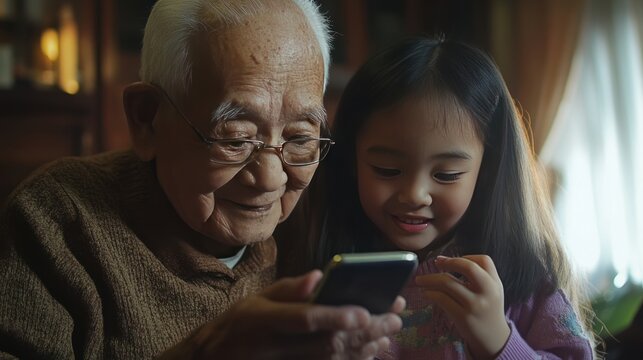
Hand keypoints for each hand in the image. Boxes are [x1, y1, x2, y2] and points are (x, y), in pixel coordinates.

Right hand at [160, 270, 403, 358]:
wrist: (214, 359)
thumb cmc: (240, 323)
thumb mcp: (256, 299)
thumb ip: (289, 289)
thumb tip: (320, 275)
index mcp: (263, 320)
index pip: (302, 319)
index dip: (334, 316)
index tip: (364, 311)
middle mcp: (273, 347)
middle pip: (325, 343)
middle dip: (364, 332)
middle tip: (394, 319)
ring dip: (364, 350)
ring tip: (388, 335)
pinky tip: (370, 353)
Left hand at [415, 255, 509, 358]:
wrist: (494, 339)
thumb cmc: (487, 310)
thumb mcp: (491, 291)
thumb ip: (477, 276)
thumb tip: (444, 260)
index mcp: (495, 283)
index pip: (484, 260)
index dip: (466, 256)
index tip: (451, 260)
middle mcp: (487, 292)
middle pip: (467, 267)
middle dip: (449, 262)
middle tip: (436, 263)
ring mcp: (475, 305)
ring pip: (448, 283)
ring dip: (430, 279)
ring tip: (420, 280)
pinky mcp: (463, 317)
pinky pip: (442, 299)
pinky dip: (430, 293)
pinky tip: (426, 293)